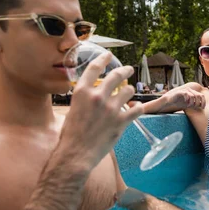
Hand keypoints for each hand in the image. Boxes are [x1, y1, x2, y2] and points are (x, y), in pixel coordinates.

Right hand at [60, 52, 141, 168]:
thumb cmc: (71, 134)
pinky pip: (136, 109)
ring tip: (129, 94)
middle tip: (128, 69)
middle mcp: (97, 97)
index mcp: (82, 92)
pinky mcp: (121, 121)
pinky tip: (136, 107)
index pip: (94, 68)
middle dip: (124, 70)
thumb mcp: (73, 109)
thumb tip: (92, 94)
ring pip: (128, 91)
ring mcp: (111, 109)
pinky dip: (137, 107)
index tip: (108, 55)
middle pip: (116, 76)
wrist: (76, 154)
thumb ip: (84, 99)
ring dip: (130, 91)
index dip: (103, 59)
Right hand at [162, 86, 205, 109]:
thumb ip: (195, 104)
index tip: (202, 108)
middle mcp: (190, 90)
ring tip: (189, 106)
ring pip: (194, 96)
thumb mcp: (189, 104)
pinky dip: (188, 100)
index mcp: (193, 93)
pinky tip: (186, 104)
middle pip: (199, 96)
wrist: (169, 101)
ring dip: (192, 102)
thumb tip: (202, 106)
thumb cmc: (179, 103)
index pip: (202, 96)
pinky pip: (187, 94)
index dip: (203, 102)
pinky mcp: (181, 92)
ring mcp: (185, 90)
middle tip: (194, 107)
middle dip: (198, 103)